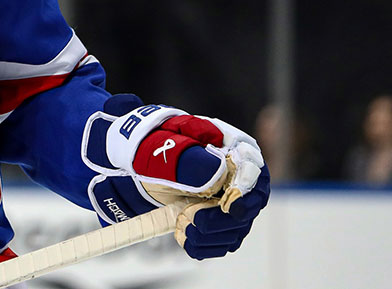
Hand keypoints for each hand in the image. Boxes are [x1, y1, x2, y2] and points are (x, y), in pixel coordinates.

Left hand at [81, 94, 269, 258]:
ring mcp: (229, 200)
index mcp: (231, 147)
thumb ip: (190, 159)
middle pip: (249, 205)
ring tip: (185, 230)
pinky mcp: (218, 220)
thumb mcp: (165, 147)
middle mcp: (237, 175)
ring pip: (236, 228)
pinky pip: (222, 241)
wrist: (136, 164)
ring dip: (212, 235)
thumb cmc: (152, 148)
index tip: (231, 206)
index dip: (248, 191)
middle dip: (224, 220)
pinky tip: (186, 239)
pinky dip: (205, 245)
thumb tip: (216, 173)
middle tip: (196, 222)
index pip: (255, 172)